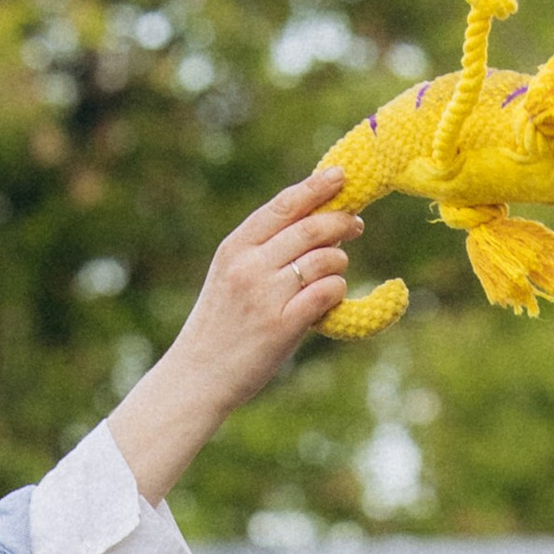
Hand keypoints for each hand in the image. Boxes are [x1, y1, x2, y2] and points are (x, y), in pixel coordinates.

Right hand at [104, 174, 361, 504]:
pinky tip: (330, 298)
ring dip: (338, 263)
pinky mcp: (283, 324)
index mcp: (235, 248)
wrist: (198, 376)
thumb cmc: (220, 326)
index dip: (316, 187)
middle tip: (356, 226)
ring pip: (325, 258)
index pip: (283, 206)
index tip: (341, 176)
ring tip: (333, 274)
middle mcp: (249, 265)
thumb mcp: (229, 276)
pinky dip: (337, 290)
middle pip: (310, 228)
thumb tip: (313, 222)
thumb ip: (262, 250)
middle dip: (340, 222)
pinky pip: (328, 291)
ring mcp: (266, 294)